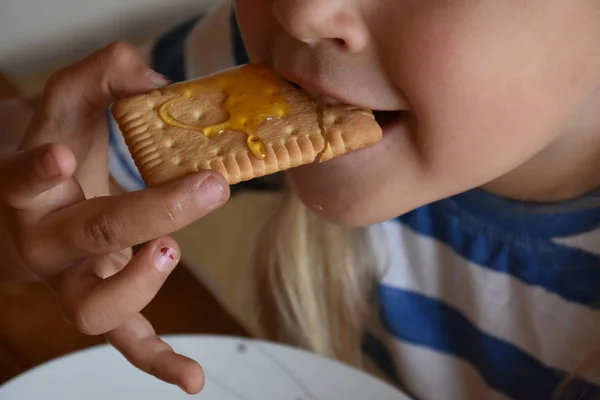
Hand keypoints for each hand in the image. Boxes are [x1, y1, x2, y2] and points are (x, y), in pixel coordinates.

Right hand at [0, 43, 229, 392]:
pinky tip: (193, 380)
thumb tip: (156, 78)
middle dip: (151, 211)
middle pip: (90, 235)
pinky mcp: (102, 303)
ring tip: (171, 251)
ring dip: (138, 287)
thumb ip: (106, 72)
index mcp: (34, 188)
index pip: (24, 178)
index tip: (63, 154)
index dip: (35, 171)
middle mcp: (50, 241)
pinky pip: (126, 342)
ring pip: (94, 307)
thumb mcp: (70, 104)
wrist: (32, 208)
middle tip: (207, 186)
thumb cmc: (57, 152)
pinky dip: (158, 362)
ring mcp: (75, 281)